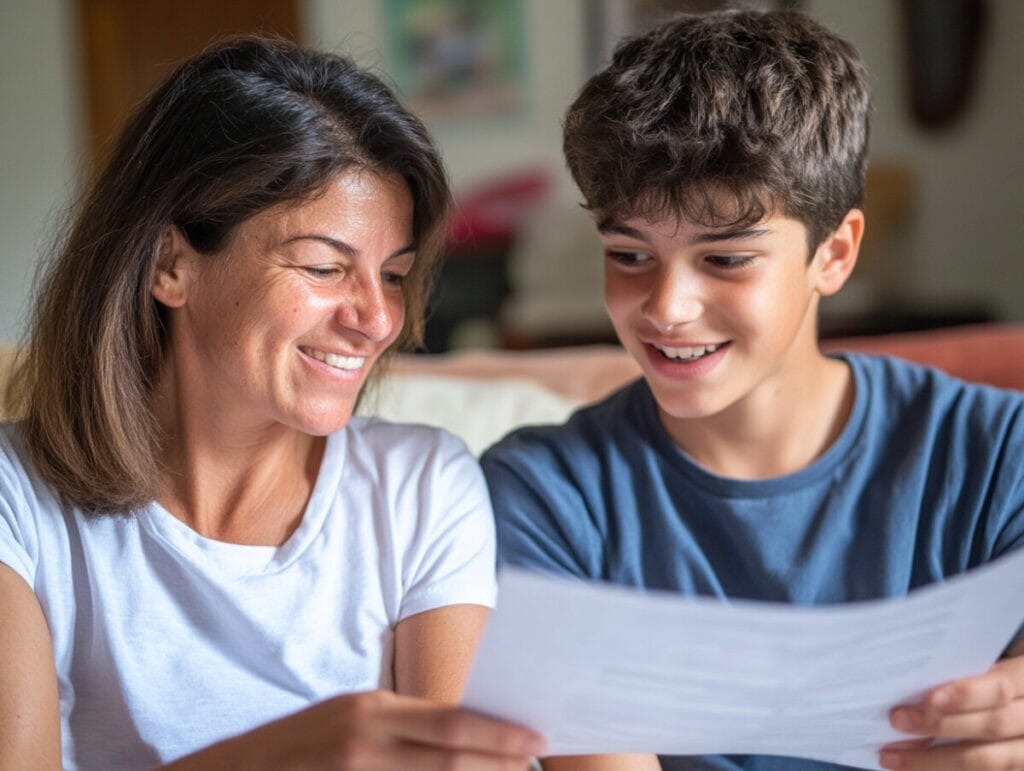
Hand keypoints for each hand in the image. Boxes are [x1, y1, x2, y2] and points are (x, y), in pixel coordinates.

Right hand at [165, 689, 544, 770]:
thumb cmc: (299, 745)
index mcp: (370, 709)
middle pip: (450, 758)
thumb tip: (465, 731)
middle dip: (500, 763)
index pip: (450, 721)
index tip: (534, 738)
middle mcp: (364, 740)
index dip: (497, 733)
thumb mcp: (350, 717)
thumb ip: (401, 723)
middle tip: (535, 763)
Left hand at [880, 651, 1023, 769]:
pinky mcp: (1018, 769)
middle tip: (898, 719)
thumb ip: (966, 675)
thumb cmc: (995, 682)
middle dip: (941, 724)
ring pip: (990, 761)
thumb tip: (914, 690)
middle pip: (993, 725)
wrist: (1016, 708)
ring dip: (935, 761)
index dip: (965, 695)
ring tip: (894, 757)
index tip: (928, 698)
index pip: (1000, 688)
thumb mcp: (993, 668)